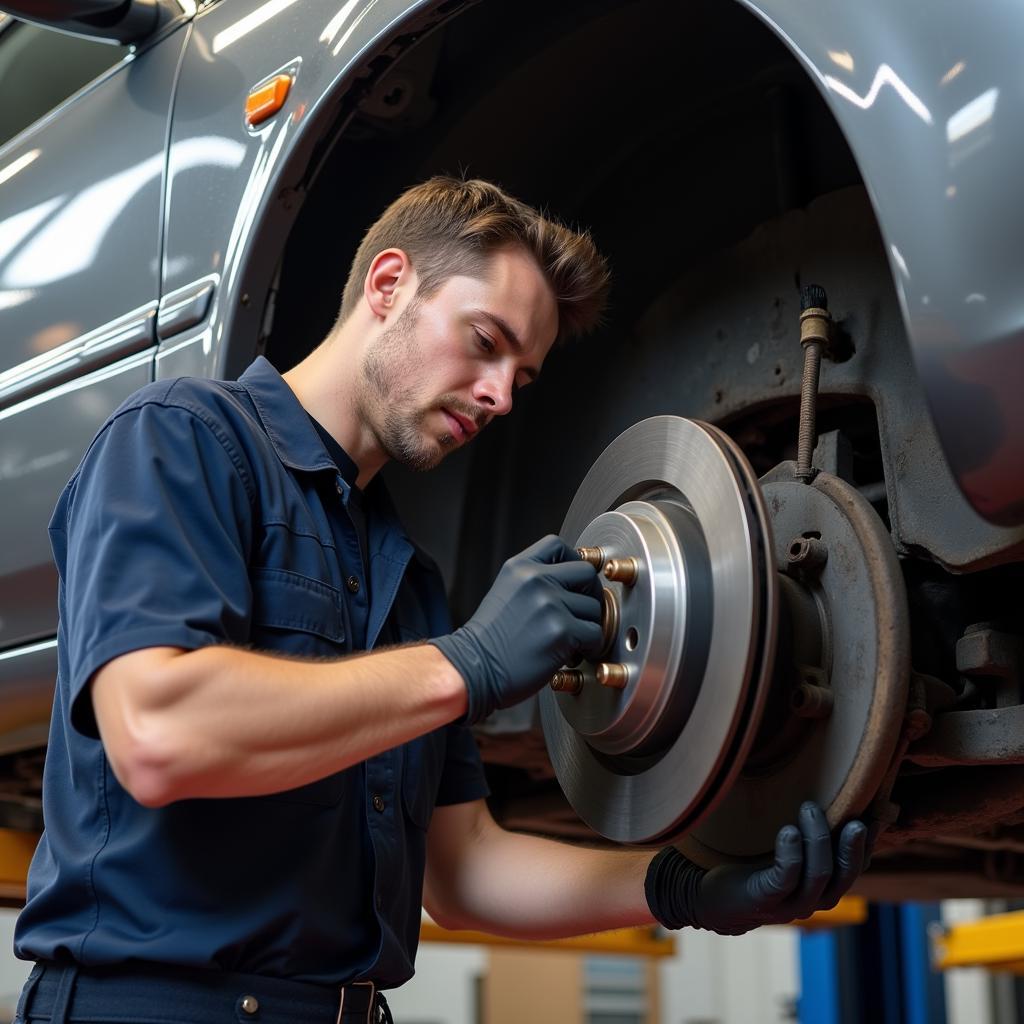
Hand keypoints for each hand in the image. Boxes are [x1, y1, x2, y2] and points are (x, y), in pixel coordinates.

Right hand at [431, 535, 603, 723]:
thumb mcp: (505, 592)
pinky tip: (574, 653)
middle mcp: (535, 580)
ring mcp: (549, 604)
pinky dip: (591, 647)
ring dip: (588, 626)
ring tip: (570, 639)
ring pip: (594, 607)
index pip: (558, 545)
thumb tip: (572, 583)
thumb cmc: (488, 641)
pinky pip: (595, 633)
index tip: (576, 581)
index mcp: (519, 568)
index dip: (573, 562)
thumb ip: (534, 581)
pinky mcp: (561, 631)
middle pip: (586, 572)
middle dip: (590, 594)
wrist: (473, 669)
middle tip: (582, 613)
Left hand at [645, 803, 867, 935]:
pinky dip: (791, 854)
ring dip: (818, 841)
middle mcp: (813, 899)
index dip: (869, 843)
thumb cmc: (754, 865)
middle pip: (844, 876)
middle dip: (852, 846)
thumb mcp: (788, 848)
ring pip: (818, 876)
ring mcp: (790, 904)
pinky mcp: (764, 900)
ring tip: (809, 808)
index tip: (877, 813)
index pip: (856, 867)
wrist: (713, 898)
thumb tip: (835, 795)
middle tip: (855, 816)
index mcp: (823, 886)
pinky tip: (787, 832)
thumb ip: (809, 831)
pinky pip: (784, 879)